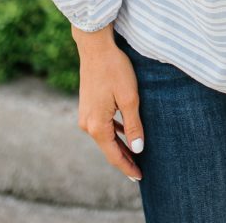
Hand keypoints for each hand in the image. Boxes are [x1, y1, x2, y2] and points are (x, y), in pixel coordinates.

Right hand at [75, 35, 143, 182]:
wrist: (95, 47)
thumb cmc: (114, 69)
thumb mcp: (129, 98)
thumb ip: (133, 126)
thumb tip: (138, 149)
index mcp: (97, 126)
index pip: (114, 155)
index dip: (127, 167)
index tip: (140, 177)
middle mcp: (87, 124)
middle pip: (108, 148)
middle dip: (124, 158)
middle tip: (140, 171)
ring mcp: (85, 114)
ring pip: (105, 136)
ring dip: (119, 145)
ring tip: (135, 154)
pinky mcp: (88, 105)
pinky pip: (102, 125)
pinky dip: (114, 132)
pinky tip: (124, 132)